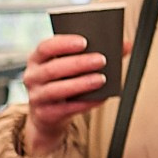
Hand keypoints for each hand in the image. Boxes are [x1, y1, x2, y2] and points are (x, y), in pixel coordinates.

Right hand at [21, 33, 111, 153]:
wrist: (48, 116)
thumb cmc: (63, 83)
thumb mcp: (70, 66)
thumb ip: (95, 53)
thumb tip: (125, 45)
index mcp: (37, 59)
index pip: (45, 47)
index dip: (64, 44)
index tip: (84, 42)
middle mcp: (32, 77)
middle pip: (54, 68)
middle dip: (79, 63)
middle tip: (101, 60)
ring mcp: (36, 96)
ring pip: (58, 89)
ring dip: (82, 83)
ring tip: (101, 79)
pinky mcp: (45, 114)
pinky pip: (66, 109)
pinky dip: (85, 103)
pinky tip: (100, 98)